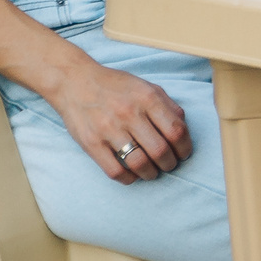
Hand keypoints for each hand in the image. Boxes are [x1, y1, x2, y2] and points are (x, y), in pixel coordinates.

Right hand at [50, 61, 191, 183]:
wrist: (75, 82)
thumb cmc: (115, 85)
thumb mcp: (146, 86)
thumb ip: (167, 105)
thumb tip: (183, 127)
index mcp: (148, 98)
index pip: (176, 131)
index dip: (185, 148)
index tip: (183, 154)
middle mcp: (129, 113)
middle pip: (160, 150)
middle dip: (170, 164)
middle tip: (169, 165)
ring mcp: (109, 129)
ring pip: (139, 163)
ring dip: (151, 173)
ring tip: (152, 171)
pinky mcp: (91, 143)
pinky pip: (115, 171)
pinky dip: (129, 178)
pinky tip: (132, 174)